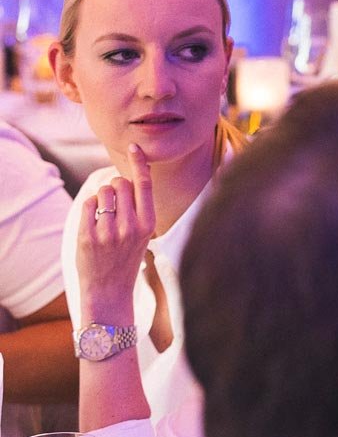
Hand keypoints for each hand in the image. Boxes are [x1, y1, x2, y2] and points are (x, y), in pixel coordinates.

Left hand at [77, 145, 155, 316]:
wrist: (110, 290)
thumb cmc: (126, 258)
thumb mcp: (142, 235)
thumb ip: (136, 209)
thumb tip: (121, 179)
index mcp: (149, 224)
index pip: (144, 185)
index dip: (139, 163)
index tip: (134, 146)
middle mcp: (131, 226)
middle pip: (121, 184)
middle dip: (115, 186)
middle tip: (114, 201)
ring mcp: (109, 231)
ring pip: (103, 192)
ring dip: (102, 196)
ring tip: (104, 213)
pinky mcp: (89, 236)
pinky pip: (88, 205)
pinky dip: (90, 207)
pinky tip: (93, 222)